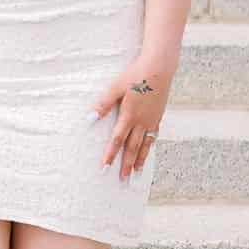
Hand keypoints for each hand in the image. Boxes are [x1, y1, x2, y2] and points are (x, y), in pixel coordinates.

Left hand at [93, 57, 174, 180]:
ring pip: (145, 144)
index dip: (110, 155)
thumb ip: (103, 104)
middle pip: (132, 148)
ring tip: (137, 172)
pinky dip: (149, 146)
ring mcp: (151, 120)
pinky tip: (148, 150)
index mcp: (129, 116)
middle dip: (127, 164)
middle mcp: (141, 122)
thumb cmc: (135, 75)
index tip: (105, 168)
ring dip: (140, 159)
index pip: (117, 140)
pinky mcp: (158, 116)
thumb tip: (89, 119)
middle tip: (123, 179)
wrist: (159, 68)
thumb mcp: (115, 87)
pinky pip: (153, 136)